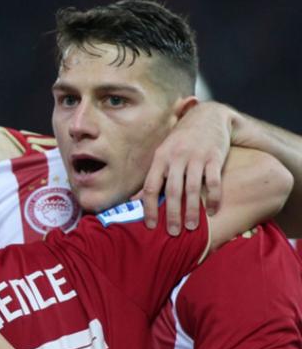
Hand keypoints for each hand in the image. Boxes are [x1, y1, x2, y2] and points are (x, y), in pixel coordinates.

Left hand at [138, 102, 232, 234]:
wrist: (209, 116)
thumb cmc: (182, 139)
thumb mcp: (163, 152)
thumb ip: (152, 175)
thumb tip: (133, 199)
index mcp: (160, 158)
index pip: (149, 187)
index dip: (148, 208)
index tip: (151, 226)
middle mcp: (176, 157)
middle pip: (171, 191)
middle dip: (171, 214)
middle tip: (173, 233)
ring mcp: (196, 157)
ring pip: (192, 189)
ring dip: (192, 211)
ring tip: (192, 227)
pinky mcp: (215, 157)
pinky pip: (213, 182)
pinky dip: (213, 199)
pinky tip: (213, 211)